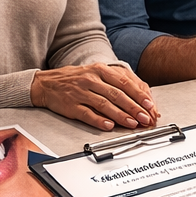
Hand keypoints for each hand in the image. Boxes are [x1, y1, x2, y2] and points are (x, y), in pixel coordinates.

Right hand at [31, 64, 160, 131]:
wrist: (46, 83)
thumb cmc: (74, 79)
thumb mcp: (94, 73)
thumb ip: (113, 84)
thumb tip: (136, 98)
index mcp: (99, 70)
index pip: (124, 82)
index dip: (138, 94)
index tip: (149, 105)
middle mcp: (90, 79)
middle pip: (117, 94)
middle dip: (134, 107)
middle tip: (145, 117)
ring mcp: (80, 92)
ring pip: (104, 104)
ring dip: (120, 115)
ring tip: (132, 123)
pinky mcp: (71, 105)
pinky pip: (87, 114)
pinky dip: (99, 120)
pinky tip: (109, 126)